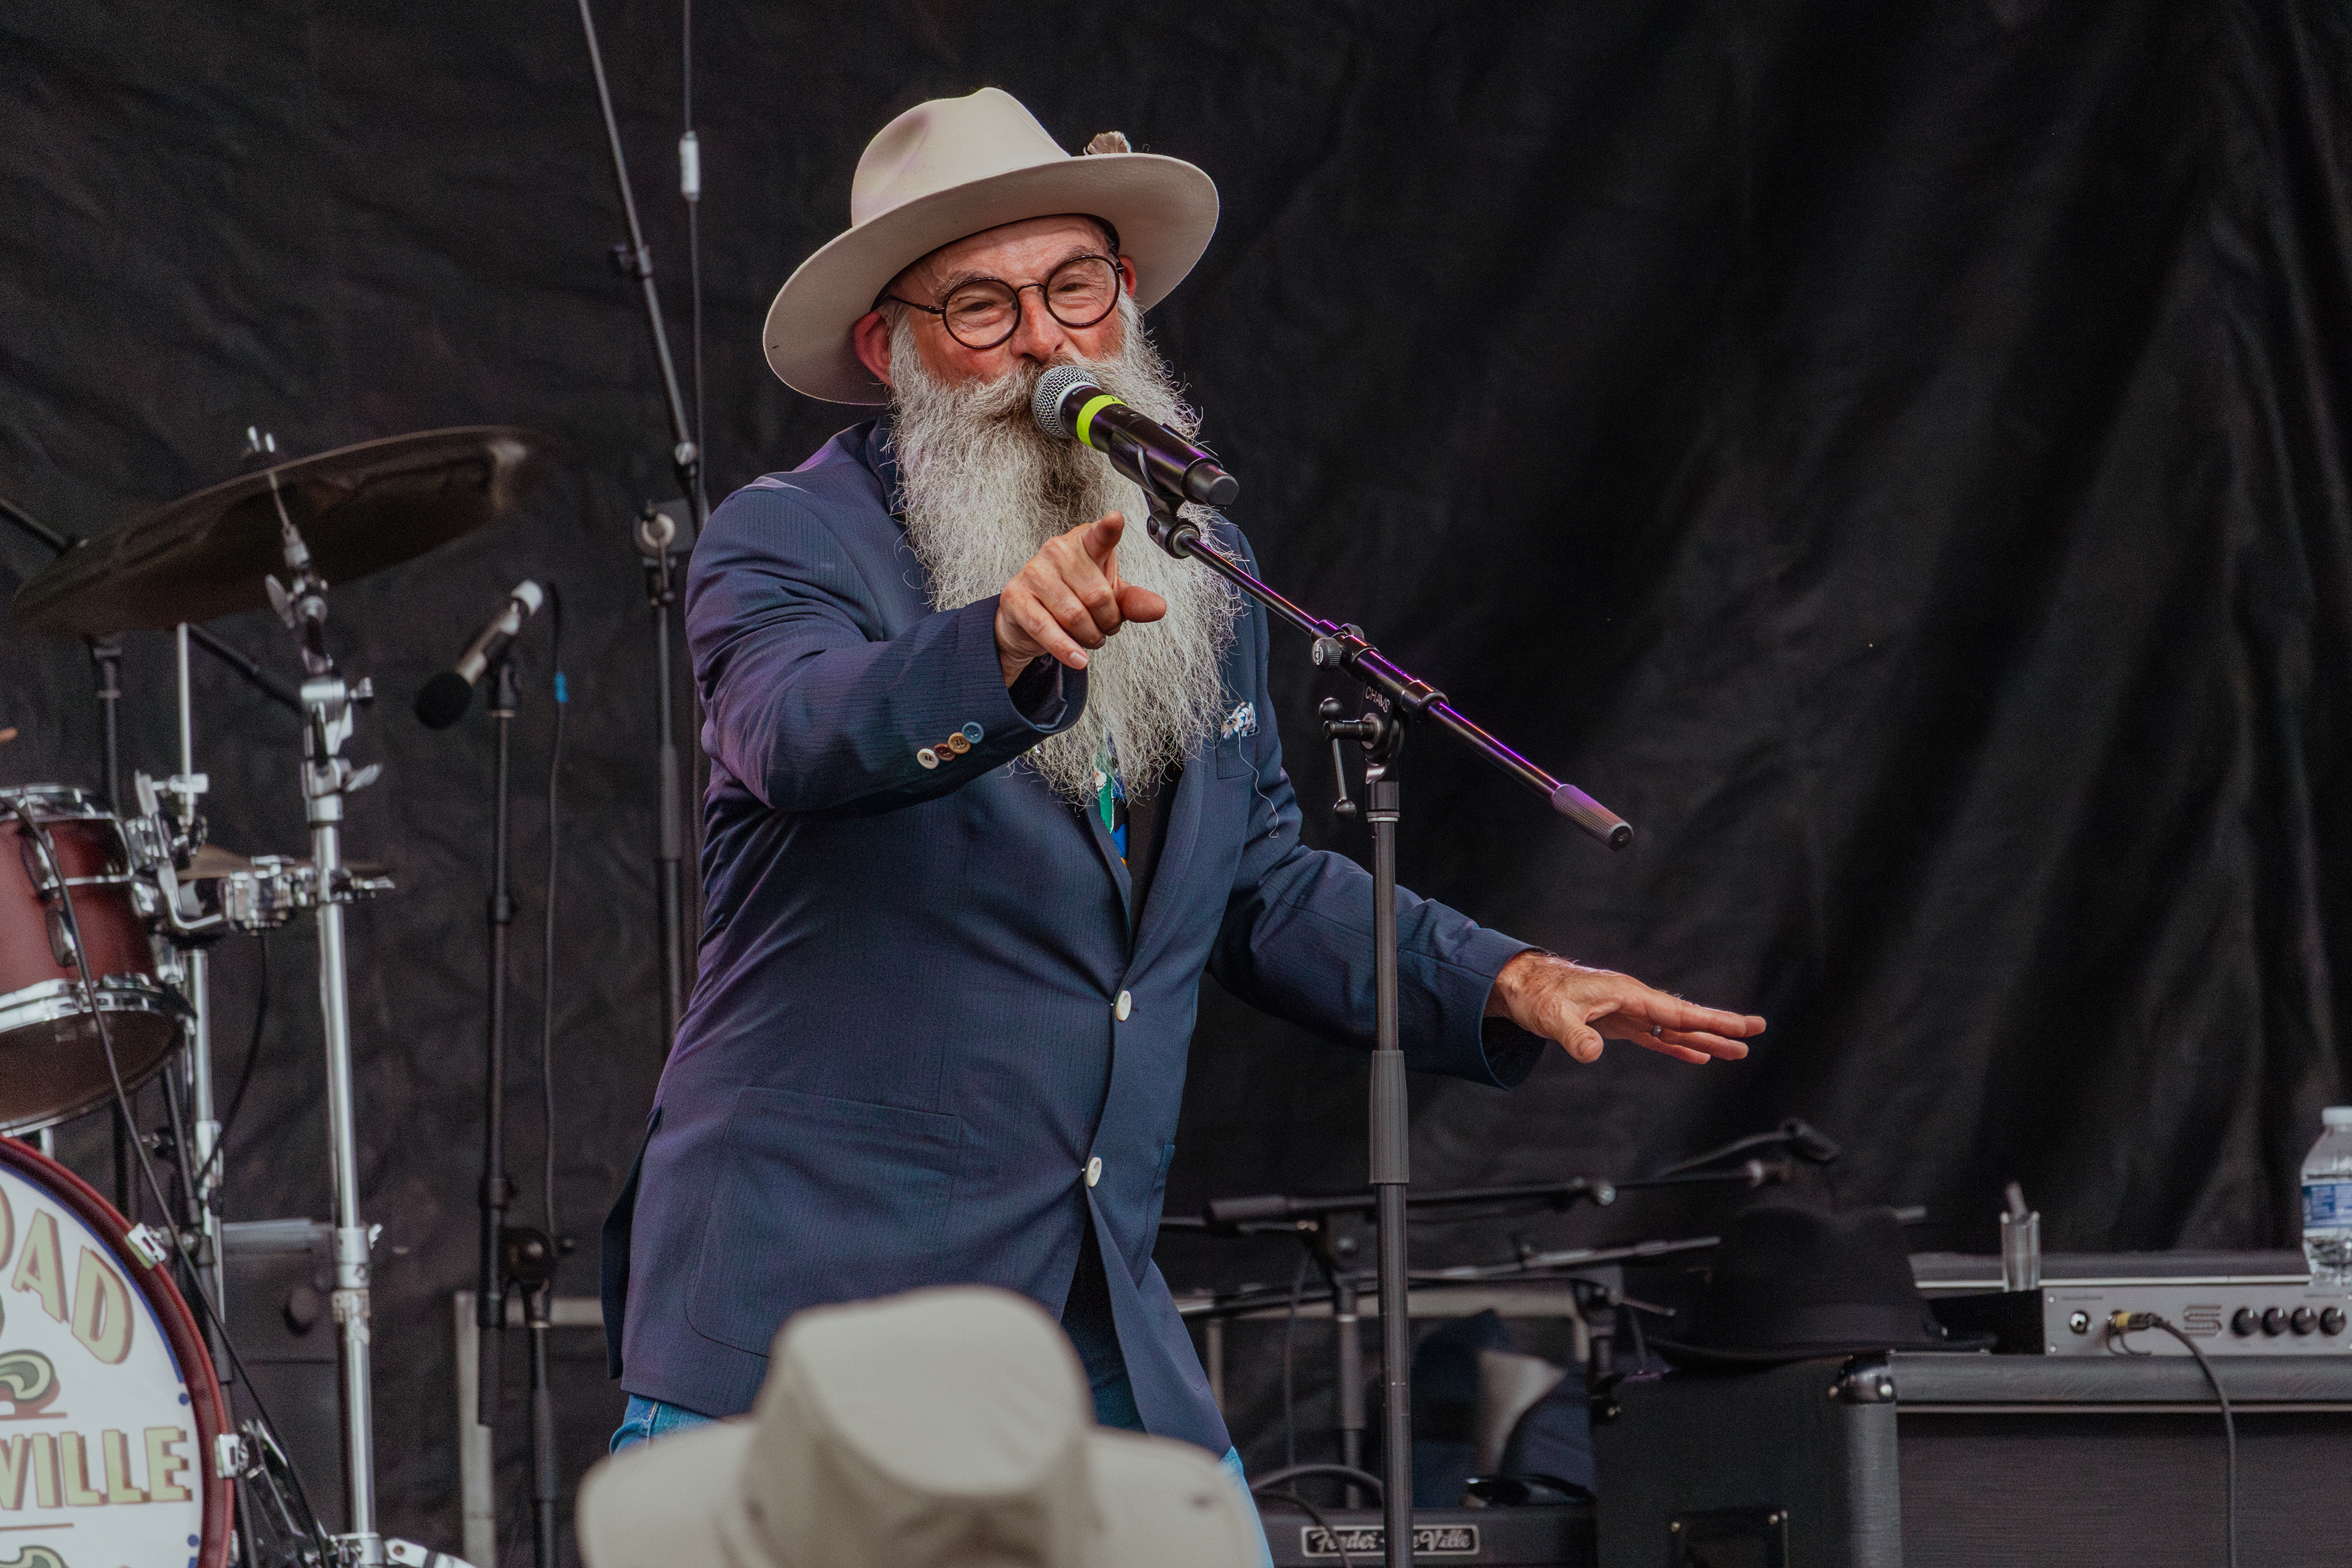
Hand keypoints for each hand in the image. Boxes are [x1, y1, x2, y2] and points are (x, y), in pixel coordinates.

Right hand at [994, 511, 1167, 684]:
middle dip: (1108, 622)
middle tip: (1105, 628)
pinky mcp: (1015, 597)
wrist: (1029, 618)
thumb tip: (1157, 608)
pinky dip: (1066, 649)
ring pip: (1074, 615)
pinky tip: (1078, 658)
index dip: (1109, 528)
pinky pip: (1046, 628)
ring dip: (1089, 637)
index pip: (1100, 536)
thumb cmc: (1072, 598)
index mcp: (1085, 543)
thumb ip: (1132, 601)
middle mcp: (1057, 550)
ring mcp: (1034, 572)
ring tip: (1089, 638)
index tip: (1116, 519)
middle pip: (1097, 596)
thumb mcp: (1109, 597)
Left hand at [1485, 952, 1763, 1064]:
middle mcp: (1634, 1001)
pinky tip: (1696, 1054)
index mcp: (1628, 994)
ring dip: (1704, 1038)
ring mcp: (1627, 1012)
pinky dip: (1677, 1045)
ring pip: (1674, 1027)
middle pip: (1685, 1016)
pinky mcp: (1617, 1024)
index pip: (1678, 1010)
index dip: (1712, 1020)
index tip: (1743, 1025)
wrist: (1521, 986)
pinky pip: (1655, 1036)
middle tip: (1756, 1032)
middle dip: (1721, 1025)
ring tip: (1737, 1050)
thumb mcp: (1553, 1016)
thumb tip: (1591, 1054)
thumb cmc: (1537, 995)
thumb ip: (1574, 1035)